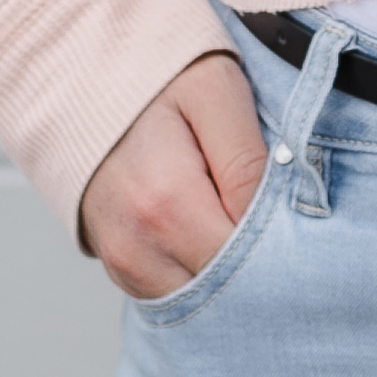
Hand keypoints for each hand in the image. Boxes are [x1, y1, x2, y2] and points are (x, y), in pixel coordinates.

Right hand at [79, 52, 267, 300]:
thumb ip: (248, 159)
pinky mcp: (118, 268)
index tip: (296, 208)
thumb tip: (279, 218)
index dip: (283, 237)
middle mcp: (138, 247)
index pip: (251, 259)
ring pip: (202, 297)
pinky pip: (176, 290)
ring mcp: (123, 264)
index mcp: (167, 203)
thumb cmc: (155, 78)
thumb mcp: (216, 92)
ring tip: (235, 212)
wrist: (80, 80)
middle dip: (260, 260)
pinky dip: (200, 269)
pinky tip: (208, 226)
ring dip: (229, 268)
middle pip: (226, 287)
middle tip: (278, 215)